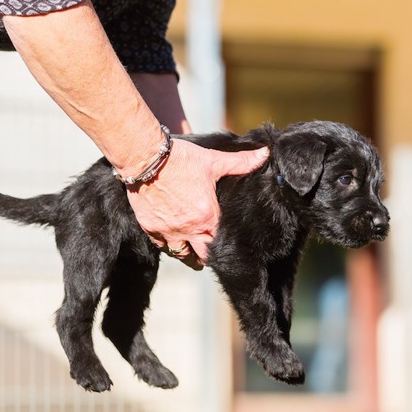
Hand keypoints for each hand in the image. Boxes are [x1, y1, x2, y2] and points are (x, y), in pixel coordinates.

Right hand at [126, 139, 268, 269]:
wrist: (146, 158)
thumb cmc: (181, 159)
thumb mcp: (213, 160)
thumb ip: (241, 162)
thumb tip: (265, 154)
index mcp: (207, 216)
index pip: (221, 240)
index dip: (225, 243)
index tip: (227, 242)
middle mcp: (189, 228)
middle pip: (202, 256)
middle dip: (208, 257)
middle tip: (210, 255)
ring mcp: (169, 231)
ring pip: (182, 255)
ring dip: (189, 256)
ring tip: (193, 256)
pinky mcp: (151, 228)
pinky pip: (162, 247)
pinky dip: (168, 246)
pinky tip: (171, 243)